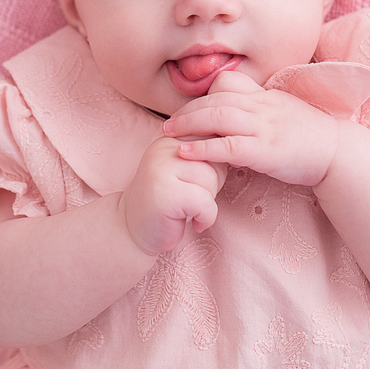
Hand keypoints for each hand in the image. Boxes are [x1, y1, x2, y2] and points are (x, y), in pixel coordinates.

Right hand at [119, 137, 226, 255]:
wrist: (131, 230)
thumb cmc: (167, 202)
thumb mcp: (184, 170)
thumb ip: (203, 155)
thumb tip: (237, 144)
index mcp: (171, 138)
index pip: (212, 138)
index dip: (216, 165)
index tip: (203, 183)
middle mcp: (164, 148)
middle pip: (216, 159)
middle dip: (213, 184)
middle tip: (193, 198)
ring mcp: (162, 169)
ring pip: (212, 180)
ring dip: (208, 201)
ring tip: (189, 209)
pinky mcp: (166, 194)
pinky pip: (205, 202)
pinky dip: (206, 218)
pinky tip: (193, 223)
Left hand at [163, 70, 339, 186]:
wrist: (338, 153)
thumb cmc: (311, 137)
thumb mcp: (284, 113)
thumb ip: (261, 111)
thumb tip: (237, 117)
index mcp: (266, 96)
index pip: (228, 82)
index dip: (205, 93)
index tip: (191, 108)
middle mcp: (263, 107)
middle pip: (216, 98)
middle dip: (188, 110)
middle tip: (169, 122)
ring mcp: (264, 127)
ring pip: (218, 117)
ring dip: (188, 124)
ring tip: (168, 133)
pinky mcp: (265, 151)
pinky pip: (228, 146)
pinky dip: (203, 148)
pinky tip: (186, 153)